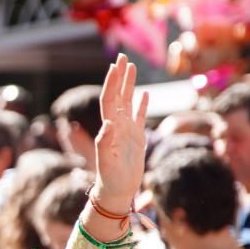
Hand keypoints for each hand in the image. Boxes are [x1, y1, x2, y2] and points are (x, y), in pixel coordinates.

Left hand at [93, 54, 148, 212]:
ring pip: (128, 102)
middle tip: (123, 56)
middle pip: (118, 95)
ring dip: (129, 85)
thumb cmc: (111, 178)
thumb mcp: (108, 161)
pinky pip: (139, 117)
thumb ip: (105, 143)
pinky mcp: (136, 139)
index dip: (111, 82)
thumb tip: (107, 124)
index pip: (109, 99)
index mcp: (109, 127)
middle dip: (120, 76)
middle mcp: (116, 125)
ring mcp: (126, 131)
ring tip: (131, 68)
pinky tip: (144, 94)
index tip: (114, 65)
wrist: (116, 191)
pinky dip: (141, 104)